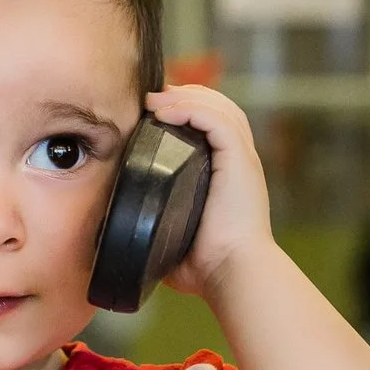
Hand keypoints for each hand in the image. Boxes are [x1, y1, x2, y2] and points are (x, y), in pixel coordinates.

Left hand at [141, 83, 273, 297]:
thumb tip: (126, 233)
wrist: (233, 274)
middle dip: (184, 96)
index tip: (152, 112)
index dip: (186, 110)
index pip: (214, 124)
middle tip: (150, 100)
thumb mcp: (176, 237)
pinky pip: (217, 120)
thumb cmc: (209, 267)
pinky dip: (190, 109)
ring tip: (153, 100)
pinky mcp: (241, 161)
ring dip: (184, 98)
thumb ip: (159, 226)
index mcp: (229, 173)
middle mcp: (240, 161)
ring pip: (219, 107)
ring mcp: (243, 159)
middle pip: (219, 106)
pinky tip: (164, 111)